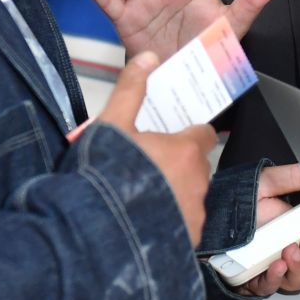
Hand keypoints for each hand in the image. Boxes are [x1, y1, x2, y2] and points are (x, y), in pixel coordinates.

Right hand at [96, 52, 215, 245]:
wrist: (96, 232)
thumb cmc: (105, 176)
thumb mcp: (112, 122)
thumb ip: (132, 88)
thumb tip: (148, 58)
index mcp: (185, 151)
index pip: (204, 135)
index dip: (187, 135)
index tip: (169, 138)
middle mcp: (197, 183)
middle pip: (196, 167)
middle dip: (176, 166)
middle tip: (145, 169)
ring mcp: (193, 215)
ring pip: (190, 198)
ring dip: (173, 195)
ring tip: (139, 198)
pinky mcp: (186, 242)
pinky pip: (183, 226)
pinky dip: (168, 223)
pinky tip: (142, 222)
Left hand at [238, 163, 299, 298]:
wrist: (208, 215)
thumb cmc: (237, 201)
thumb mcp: (267, 183)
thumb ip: (293, 177)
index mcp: (299, 227)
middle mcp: (291, 249)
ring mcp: (275, 266)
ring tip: (290, 251)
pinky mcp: (256, 280)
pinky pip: (271, 287)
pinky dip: (275, 278)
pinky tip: (275, 266)